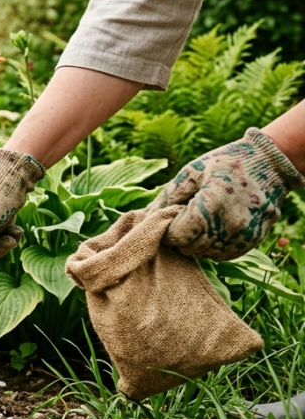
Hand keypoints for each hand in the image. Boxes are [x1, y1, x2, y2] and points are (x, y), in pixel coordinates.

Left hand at [153, 128, 303, 260]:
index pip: (177, 236)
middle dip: (180, 237)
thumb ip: (169, 196)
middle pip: (189, 248)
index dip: (168, 230)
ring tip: (199, 221)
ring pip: (205, 254)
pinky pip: (223, 255)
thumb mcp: (193, 170)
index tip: (169, 218)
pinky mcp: (252, 241)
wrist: (270, 164)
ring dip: (196, 242)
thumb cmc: (227, 163)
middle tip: (183, 219)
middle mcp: (228, 226)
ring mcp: (242, 237)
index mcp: (210, 207)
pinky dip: (213, 246)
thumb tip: (147, 217)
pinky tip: (213, 228)